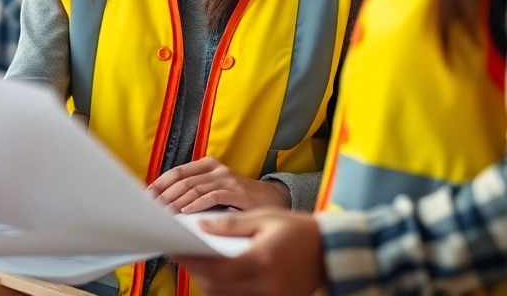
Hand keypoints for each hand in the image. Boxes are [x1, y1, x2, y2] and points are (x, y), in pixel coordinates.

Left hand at [149, 157, 291, 212]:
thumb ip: (195, 190)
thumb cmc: (239, 197)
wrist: (273, 199)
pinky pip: (212, 197)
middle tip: (152, 208)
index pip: (177, 172)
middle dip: (165, 195)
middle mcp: (216, 169)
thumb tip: (165, 201)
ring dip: (177, 202)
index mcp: (207, 165)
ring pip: (195, 188)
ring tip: (164, 214)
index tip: (146, 196)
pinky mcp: (237, 193)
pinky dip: (197, 205)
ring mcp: (227, 179)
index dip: (160, 184)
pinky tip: (186, 213)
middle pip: (183, 180)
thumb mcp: (215, 188)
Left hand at [173, 208, 324, 295]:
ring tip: (196, 263)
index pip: (216, 268)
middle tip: (181, 255)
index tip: (175, 249)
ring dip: (208, 282)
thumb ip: (231, 224)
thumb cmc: (298, 229)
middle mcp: (266, 285)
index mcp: (262, 261)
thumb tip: (201, 227)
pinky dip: (225, 289)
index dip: (191, 261)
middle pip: (217, 287)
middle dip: (196, 272)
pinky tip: (218, 274)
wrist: (332, 249)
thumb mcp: (264, 218)